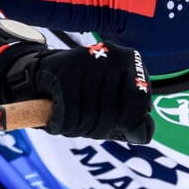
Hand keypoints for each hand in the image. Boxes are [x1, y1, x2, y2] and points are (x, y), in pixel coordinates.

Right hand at [0, 41, 153, 142]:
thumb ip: (134, 119)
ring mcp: (89, 60)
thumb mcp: (116, 103)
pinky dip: (60, 126)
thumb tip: (143, 134)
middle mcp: (113, 55)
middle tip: (86, 127)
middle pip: (113, 114)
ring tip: (72, 122)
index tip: (115, 126)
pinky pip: (67, 115)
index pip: (140, 101)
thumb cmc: (87, 93)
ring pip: (89, 116)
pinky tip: (57, 121)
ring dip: (78, 130)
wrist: (45, 73)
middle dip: (99, 130)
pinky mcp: (64, 70)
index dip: (127, 123)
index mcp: (131, 61)